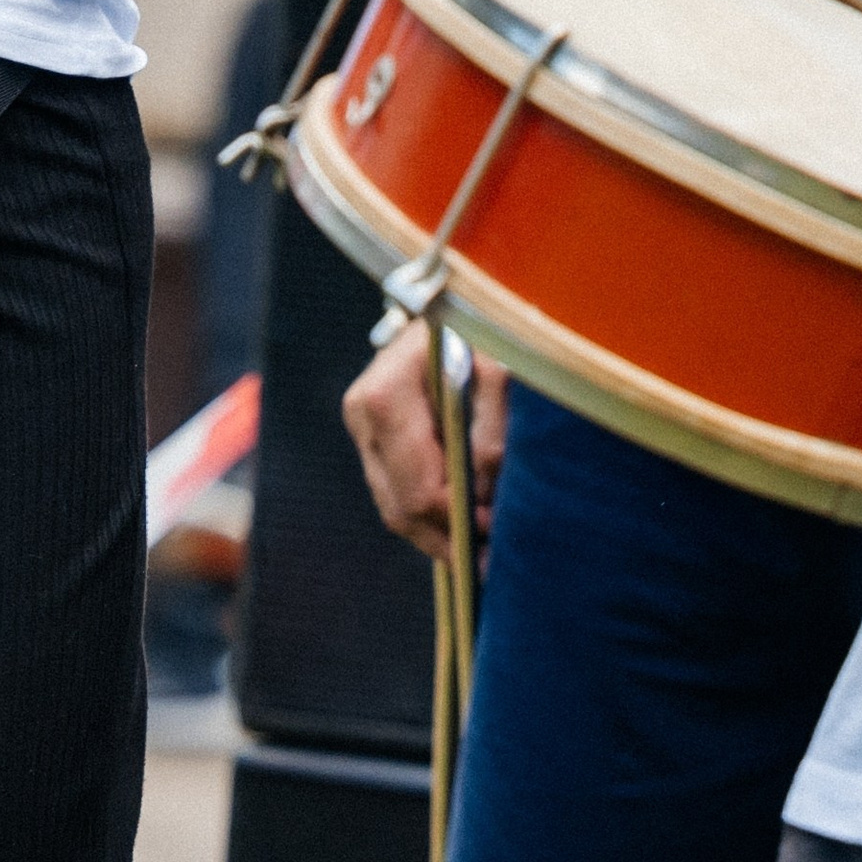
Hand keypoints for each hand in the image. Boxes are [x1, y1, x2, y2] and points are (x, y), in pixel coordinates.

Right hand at [343, 321, 506, 564]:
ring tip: (482, 546)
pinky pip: (397, 492)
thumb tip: (481, 495)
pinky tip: (464, 519)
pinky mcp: (372, 436)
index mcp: (385, 396)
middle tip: (491, 561)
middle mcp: (362, 413)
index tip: (498, 533)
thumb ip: (492, 433)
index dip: (459, 521)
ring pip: (395, 508)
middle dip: (447, 538)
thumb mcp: (498, 369)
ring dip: (438, 531)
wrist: (450, 301)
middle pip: (400, 509)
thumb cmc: (479, 329)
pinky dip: (429, 512)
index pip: (418, 489)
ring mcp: (362, 427)